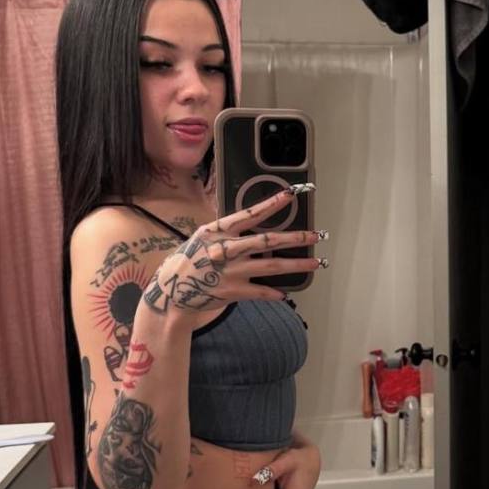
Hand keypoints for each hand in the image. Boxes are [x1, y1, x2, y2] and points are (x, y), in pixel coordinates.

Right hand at [142, 185, 324, 331]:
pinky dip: (274, 292)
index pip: (250, 214)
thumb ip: (227, 232)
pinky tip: (286, 293)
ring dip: (296, 264)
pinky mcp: (233, 291)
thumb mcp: (203, 238)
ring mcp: (231, 271)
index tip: (291, 196)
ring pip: (272, 266)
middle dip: (296, 238)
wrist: (171, 291)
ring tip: (315, 262)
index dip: (272, 205)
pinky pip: (261, 291)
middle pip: (268, 241)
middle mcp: (226, 249)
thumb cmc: (188, 261)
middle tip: (316, 235)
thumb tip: (253, 225)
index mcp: (218, 231)